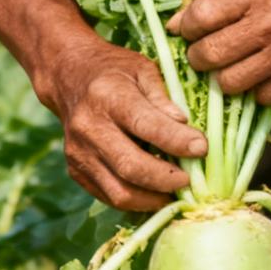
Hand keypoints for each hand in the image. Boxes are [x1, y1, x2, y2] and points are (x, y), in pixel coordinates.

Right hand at [42, 38, 206, 212]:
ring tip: (176, 191)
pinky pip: (110, 197)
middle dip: (167, 179)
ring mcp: (79, 153)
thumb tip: (184, 126)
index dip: (177, 141)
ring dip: (154, 198)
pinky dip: (138, 200)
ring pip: (120, 192)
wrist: (68, 78)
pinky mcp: (76, 171)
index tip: (202, 148)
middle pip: (131, 167)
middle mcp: (89, 127)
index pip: (146, 125)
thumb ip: (164, 97)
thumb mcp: (143, 69)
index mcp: (107, 96)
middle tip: (191, 179)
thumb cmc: (115, 72)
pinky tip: (156, 191)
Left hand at [167, 0, 270, 104]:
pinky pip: (262, 97)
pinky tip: (256, 70)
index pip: (201, 18)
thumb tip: (176, 26)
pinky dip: (253, 88)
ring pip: (231, 83)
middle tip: (203, 50)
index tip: (188, 29)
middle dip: (197, 56)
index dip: (186, 27)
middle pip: (211, 55)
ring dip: (221, 76)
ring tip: (228, 62)